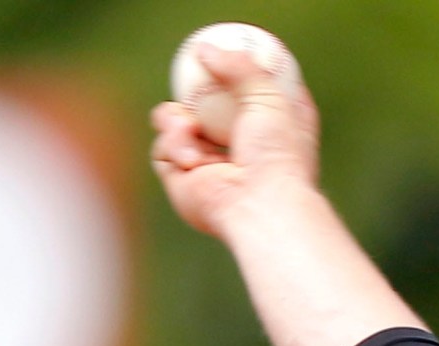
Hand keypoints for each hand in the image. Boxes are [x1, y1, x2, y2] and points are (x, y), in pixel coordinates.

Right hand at [149, 46, 321, 239]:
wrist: (257, 203)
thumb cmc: (275, 154)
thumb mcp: (268, 94)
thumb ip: (240, 67)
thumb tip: (204, 49)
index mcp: (272, 132)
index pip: (255, 98)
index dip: (240, 78)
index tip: (230, 59)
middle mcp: (241, 151)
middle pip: (205, 109)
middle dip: (191, 95)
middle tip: (191, 83)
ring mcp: (210, 167)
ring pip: (174, 125)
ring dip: (174, 119)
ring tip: (188, 127)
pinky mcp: (183, 182)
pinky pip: (162, 151)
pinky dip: (172, 145)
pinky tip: (191, 159)